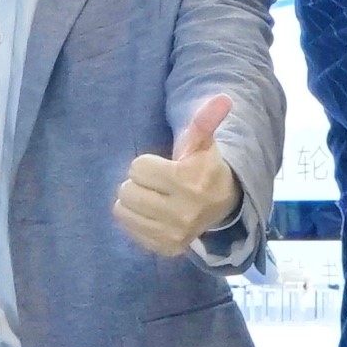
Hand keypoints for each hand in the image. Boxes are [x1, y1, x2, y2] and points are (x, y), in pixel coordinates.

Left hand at [111, 93, 242, 258]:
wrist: (222, 206)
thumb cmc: (204, 168)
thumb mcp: (203, 143)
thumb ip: (205, 121)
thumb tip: (222, 98)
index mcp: (188, 182)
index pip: (138, 168)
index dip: (148, 164)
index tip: (164, 168)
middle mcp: (181, 212)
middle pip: (127, 190)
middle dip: (138, 182)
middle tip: (156, 184)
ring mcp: (173, 234)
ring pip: (123, 210)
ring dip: (132, 200)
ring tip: (152, 197)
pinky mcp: (166, 248)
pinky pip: (128, 229)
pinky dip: (135, 219)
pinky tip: (153, 214)